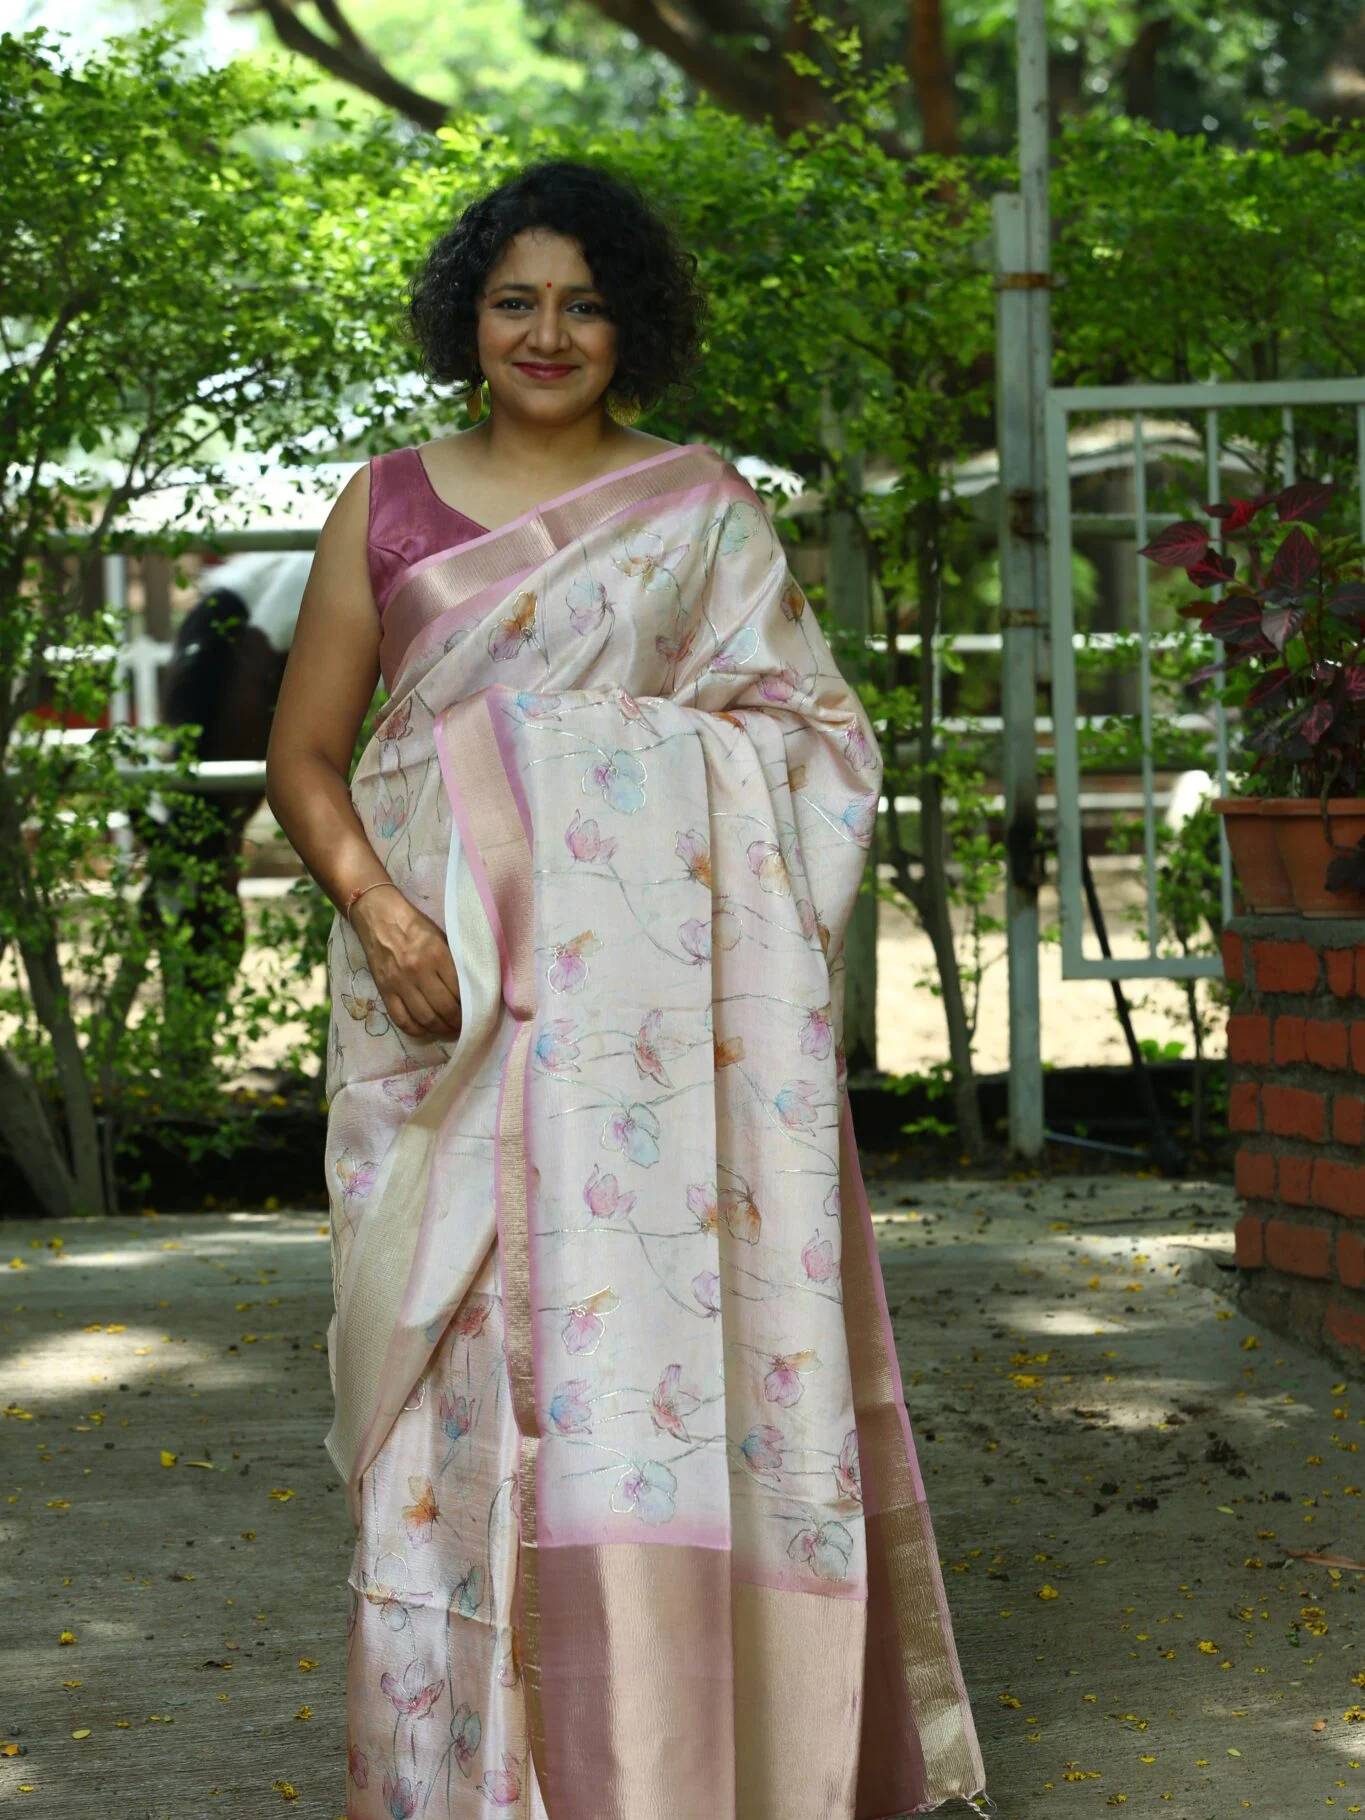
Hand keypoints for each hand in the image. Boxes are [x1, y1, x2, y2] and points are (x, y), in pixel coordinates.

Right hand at [350, 884, 461, 1043]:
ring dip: (440, 1029)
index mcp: (437, 955)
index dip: (470, 1007)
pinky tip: (425, 1030)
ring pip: (424, 1018)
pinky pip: (401, 1019)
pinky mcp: (384, 990)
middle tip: (464, 1027)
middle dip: (457, 1023)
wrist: (379, 917)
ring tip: (448, 1030)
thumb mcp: (441, 937)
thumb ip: (453, 962)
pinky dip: (416, 1030)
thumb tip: (470, 988)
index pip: (459, 991)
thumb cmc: (415, 926)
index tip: (475, 1013)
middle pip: (444, 1009)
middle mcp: (418, 971)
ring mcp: (399, 983)